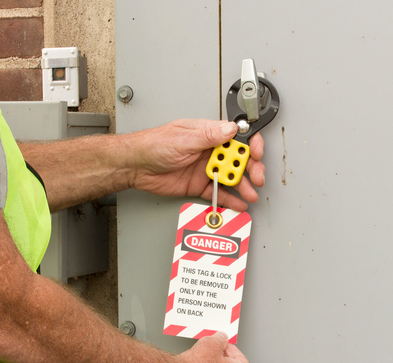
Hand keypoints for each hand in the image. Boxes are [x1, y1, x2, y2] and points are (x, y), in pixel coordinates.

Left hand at [128, 119, 264, 211]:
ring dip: (242, 185)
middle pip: (238, 159)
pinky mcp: (199, 185)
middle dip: (251, 168)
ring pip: (230, 177)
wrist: (135, 166)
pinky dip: (229, 199)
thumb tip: (230, 129)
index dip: (250, 144)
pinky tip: (238, 203)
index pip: (236, 136)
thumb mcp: (183, 138)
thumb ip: (208, 136)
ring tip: (249, 193)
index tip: (256, 153)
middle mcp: (209, 150)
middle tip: (256, 177)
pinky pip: (218, 192)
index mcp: (207, 134)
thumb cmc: (153, 145)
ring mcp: (205, 168)